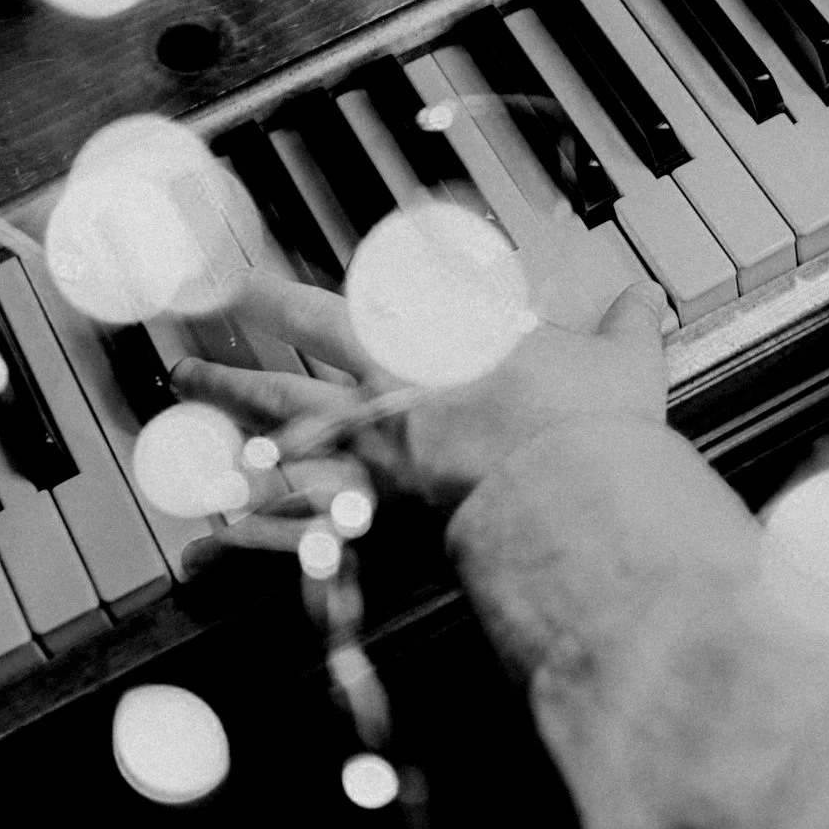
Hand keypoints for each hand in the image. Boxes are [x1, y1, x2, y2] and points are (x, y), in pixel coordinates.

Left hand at [169, 271, 669, 557]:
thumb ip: (627, 328)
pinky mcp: (378, 520)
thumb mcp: (619, 359)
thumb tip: (647, 299)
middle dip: (231, 362)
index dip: (277, 292)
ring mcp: (371, 458)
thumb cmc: (585, 419)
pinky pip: (294, 530)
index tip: (236, 281)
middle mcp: (384, 395)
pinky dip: (245, 540)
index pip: (336, 308)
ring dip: (225, 430)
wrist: (570, 485)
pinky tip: (204, 547)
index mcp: (430, 349)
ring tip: (181, 441)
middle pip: (284, 372)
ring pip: (274, 442)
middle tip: (182, 359)